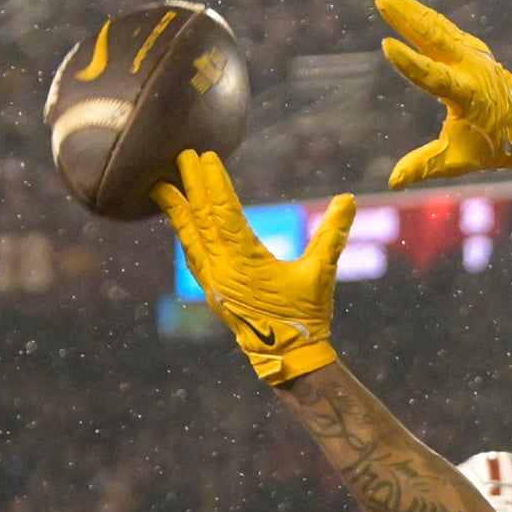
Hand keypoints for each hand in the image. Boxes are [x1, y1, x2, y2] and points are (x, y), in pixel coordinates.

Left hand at [155, 150, 355, 385]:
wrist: (287, 356)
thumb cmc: (306, 316)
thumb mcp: (321, 273)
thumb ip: (332, 234)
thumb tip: (348, 200)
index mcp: (247, 260)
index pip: (225, 212)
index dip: (215, 183)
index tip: (206, 158)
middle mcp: (223, 268)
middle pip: (203, 218)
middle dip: (193, 185)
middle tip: (182, 155)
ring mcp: (213, 280)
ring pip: (190, 236)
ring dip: (178, 208)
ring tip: (163, 185)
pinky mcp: (212, 290)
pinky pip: (192, 255)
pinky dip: (183, 234)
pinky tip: (178, 222)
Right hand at [373, 0, 511, 188]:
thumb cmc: (489, 146)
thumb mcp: (458, 160)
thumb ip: (425, 166)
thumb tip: (393, 182)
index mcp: (466, 96)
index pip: (433, 77)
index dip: (409, 63)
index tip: (386, 45)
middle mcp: (470, 68)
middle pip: (432, 36)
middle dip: (405, 16)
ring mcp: (471, 53)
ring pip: (433, 24)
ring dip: (405, 5)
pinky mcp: (468, 46)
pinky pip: (439, 25)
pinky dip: (418, 11)